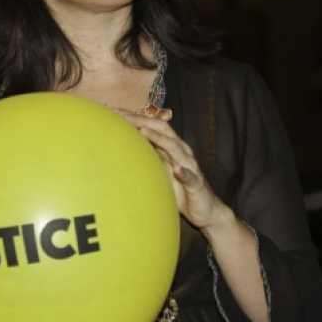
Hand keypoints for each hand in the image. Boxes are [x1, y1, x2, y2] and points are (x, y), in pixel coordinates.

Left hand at [118, 110, 227, 229]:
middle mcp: (181, 152)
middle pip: (163, 130)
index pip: (153, 126)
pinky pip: (191, 177)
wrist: (205, 210)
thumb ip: (149, 156)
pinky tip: (178, 169)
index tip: (116, 111)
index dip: (136, 117)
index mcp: (171, 148)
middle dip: (144, 121)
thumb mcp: (161, 170)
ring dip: (160, 139)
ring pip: (175, 148)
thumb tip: (125, 147)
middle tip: (124, 116)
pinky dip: (184, 172)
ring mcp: (190, 167)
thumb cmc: (180, 188)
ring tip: (144, 131)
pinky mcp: (197, 184)